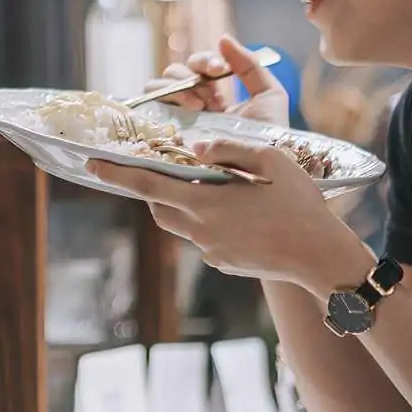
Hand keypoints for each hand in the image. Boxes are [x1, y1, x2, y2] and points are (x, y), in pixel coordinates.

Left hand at [92, 137, 365, 287]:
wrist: (319, 256)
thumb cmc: (298, 203)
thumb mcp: (268, 159)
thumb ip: (226, 150)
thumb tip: (195, 149)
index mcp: (204, 203)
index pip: (147, 185)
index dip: (116, 174)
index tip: (92, 164)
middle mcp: (200, 231)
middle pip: (159, 207)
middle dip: (154, 188)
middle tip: (164, 169)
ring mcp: (211, 251)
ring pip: (181, 223)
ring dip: (182, 204)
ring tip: (209, 188)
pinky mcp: (225, 263)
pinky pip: (205, 237)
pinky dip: (208, 221)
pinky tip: (240, 213)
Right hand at [148, 34, 289, 125]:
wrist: (262, 170)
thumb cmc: (270, 137)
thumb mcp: (269, 95)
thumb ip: (249, 65)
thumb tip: (223, 38)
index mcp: (215, 97)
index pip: (199, 67)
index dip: (206, 62)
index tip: (219, 69)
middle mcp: (192, 108)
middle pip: (176, 73)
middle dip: (192, 73)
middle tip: (211, 91)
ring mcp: (176, 121)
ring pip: (158, 86)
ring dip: (177, 86)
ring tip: (199, 103)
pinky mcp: (165, 136)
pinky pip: (148, 106)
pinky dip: (163, 97)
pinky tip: (188, 108)